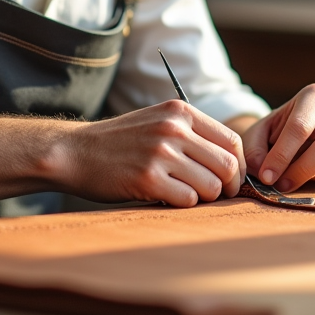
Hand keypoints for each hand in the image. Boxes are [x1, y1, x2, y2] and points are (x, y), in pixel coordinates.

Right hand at [55, 100, 245, 207]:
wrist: (76, 151)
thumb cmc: (121, 142)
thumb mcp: (158, 121)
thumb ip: (191, 133)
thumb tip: (232, 162)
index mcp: (181, 111)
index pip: (232, 141)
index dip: (239, 165)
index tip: (232, 179)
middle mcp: (174, 129)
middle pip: (227, 165)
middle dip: (229, 186)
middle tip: (217, 195)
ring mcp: (161, 153)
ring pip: (211, 186)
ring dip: (205, 197)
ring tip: (187, 194)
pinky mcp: (148, 179)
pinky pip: (187, 200)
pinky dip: (183, 204)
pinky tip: (167, 196)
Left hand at [242, 84, 314, 192]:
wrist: (291, 140)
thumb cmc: (273, 133)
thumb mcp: (257, 135)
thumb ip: (254, 150)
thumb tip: (264, 170)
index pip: (301, 126)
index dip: (282, 154)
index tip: (267, 176)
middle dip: (303, 168)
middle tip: (281, 185)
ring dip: (313, 179)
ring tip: (290, 182)